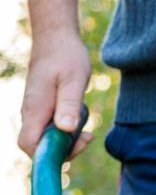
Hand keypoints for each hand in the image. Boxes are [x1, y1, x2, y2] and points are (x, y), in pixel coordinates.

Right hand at [18, 32, 93, 159]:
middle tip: (87, 138)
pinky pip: (51, 129)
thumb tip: (65, 129)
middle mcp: (31, 113)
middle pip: (38, 148)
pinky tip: (80, 119)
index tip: (74, 145)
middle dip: (63, 151)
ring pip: (46, 139)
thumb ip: (69, 105)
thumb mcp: (74, 80)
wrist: (57, 38)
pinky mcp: (43, 109)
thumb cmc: (66, 57)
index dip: (48, 155)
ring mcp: (35, 112)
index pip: (29, 145)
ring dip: (67, 141)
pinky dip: (66, 131)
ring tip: (86, 130)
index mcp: (35, 108)